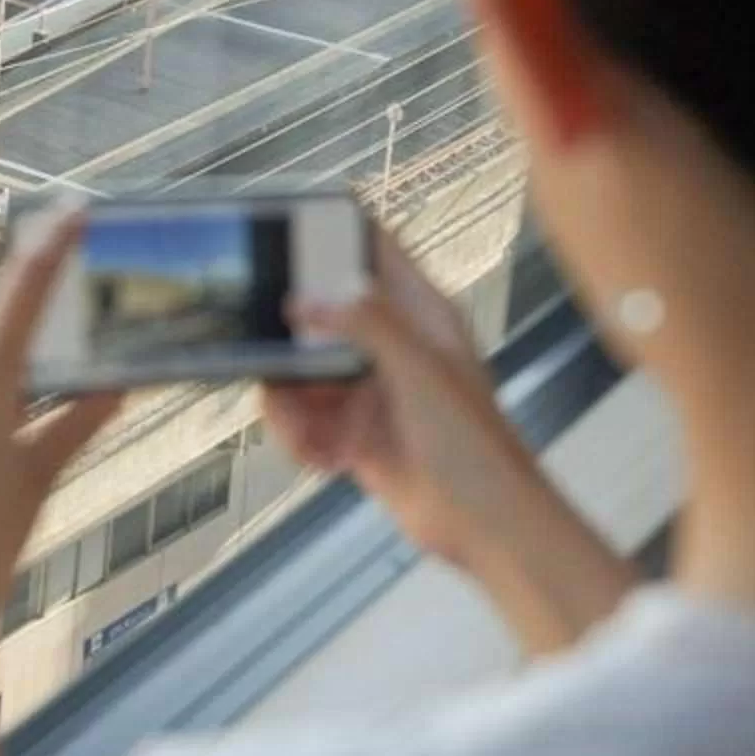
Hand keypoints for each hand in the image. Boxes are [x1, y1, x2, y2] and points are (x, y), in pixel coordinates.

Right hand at [263, 222, 632, 654]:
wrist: (485, 523)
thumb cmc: (473, 443)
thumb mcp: (420, 368)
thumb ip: (364, 323)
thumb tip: (305, 299)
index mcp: (418, 314)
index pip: (373, 250)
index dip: (334, 234)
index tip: (287, 232)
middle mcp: (391, 345)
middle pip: (321, 315)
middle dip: (290, 339)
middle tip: (269, 356)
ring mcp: (370, 390)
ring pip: (304, 374)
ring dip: (292, 405)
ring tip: (304, 433)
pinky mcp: (355, 434)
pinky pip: (306, 422)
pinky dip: (302, 439)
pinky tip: (322, 459)